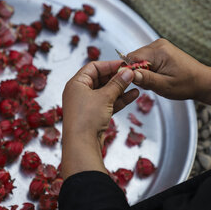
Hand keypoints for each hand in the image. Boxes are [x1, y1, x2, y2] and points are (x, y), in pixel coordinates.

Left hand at [61, 60, 138, 178]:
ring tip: (134, 84)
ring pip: (105, 91)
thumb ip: (117, 83)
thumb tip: (127, 72)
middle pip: (100, 79)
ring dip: (120, 88)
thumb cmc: (86, 118)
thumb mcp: (104, 97)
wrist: (81, 145)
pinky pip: (108, 103)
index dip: (110, 64)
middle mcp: (79, 92)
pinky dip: (119, 99)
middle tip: (131, 74)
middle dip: (116, 77)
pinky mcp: (93, 115)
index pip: (93, 67)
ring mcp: (86, 104)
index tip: (124, 64)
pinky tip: (133, 95)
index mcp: (76, 83)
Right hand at [127, 38, 209, 99]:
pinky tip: (158, 76)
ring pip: (138, 60)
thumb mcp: (165, 86)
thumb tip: (130, 75)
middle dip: (138, 72)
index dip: (131, 71)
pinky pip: (145, 59)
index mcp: (159, 51)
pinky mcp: (160, 50)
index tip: (140, 81)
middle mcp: (158, 44)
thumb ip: (146, 79)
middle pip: (134, 58)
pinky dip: (148, 69)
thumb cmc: (187, 84)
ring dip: (143, 72)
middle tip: (151, 83)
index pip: (131, 58)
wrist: (202, 80)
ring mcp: (159, 46)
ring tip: (157, 80)